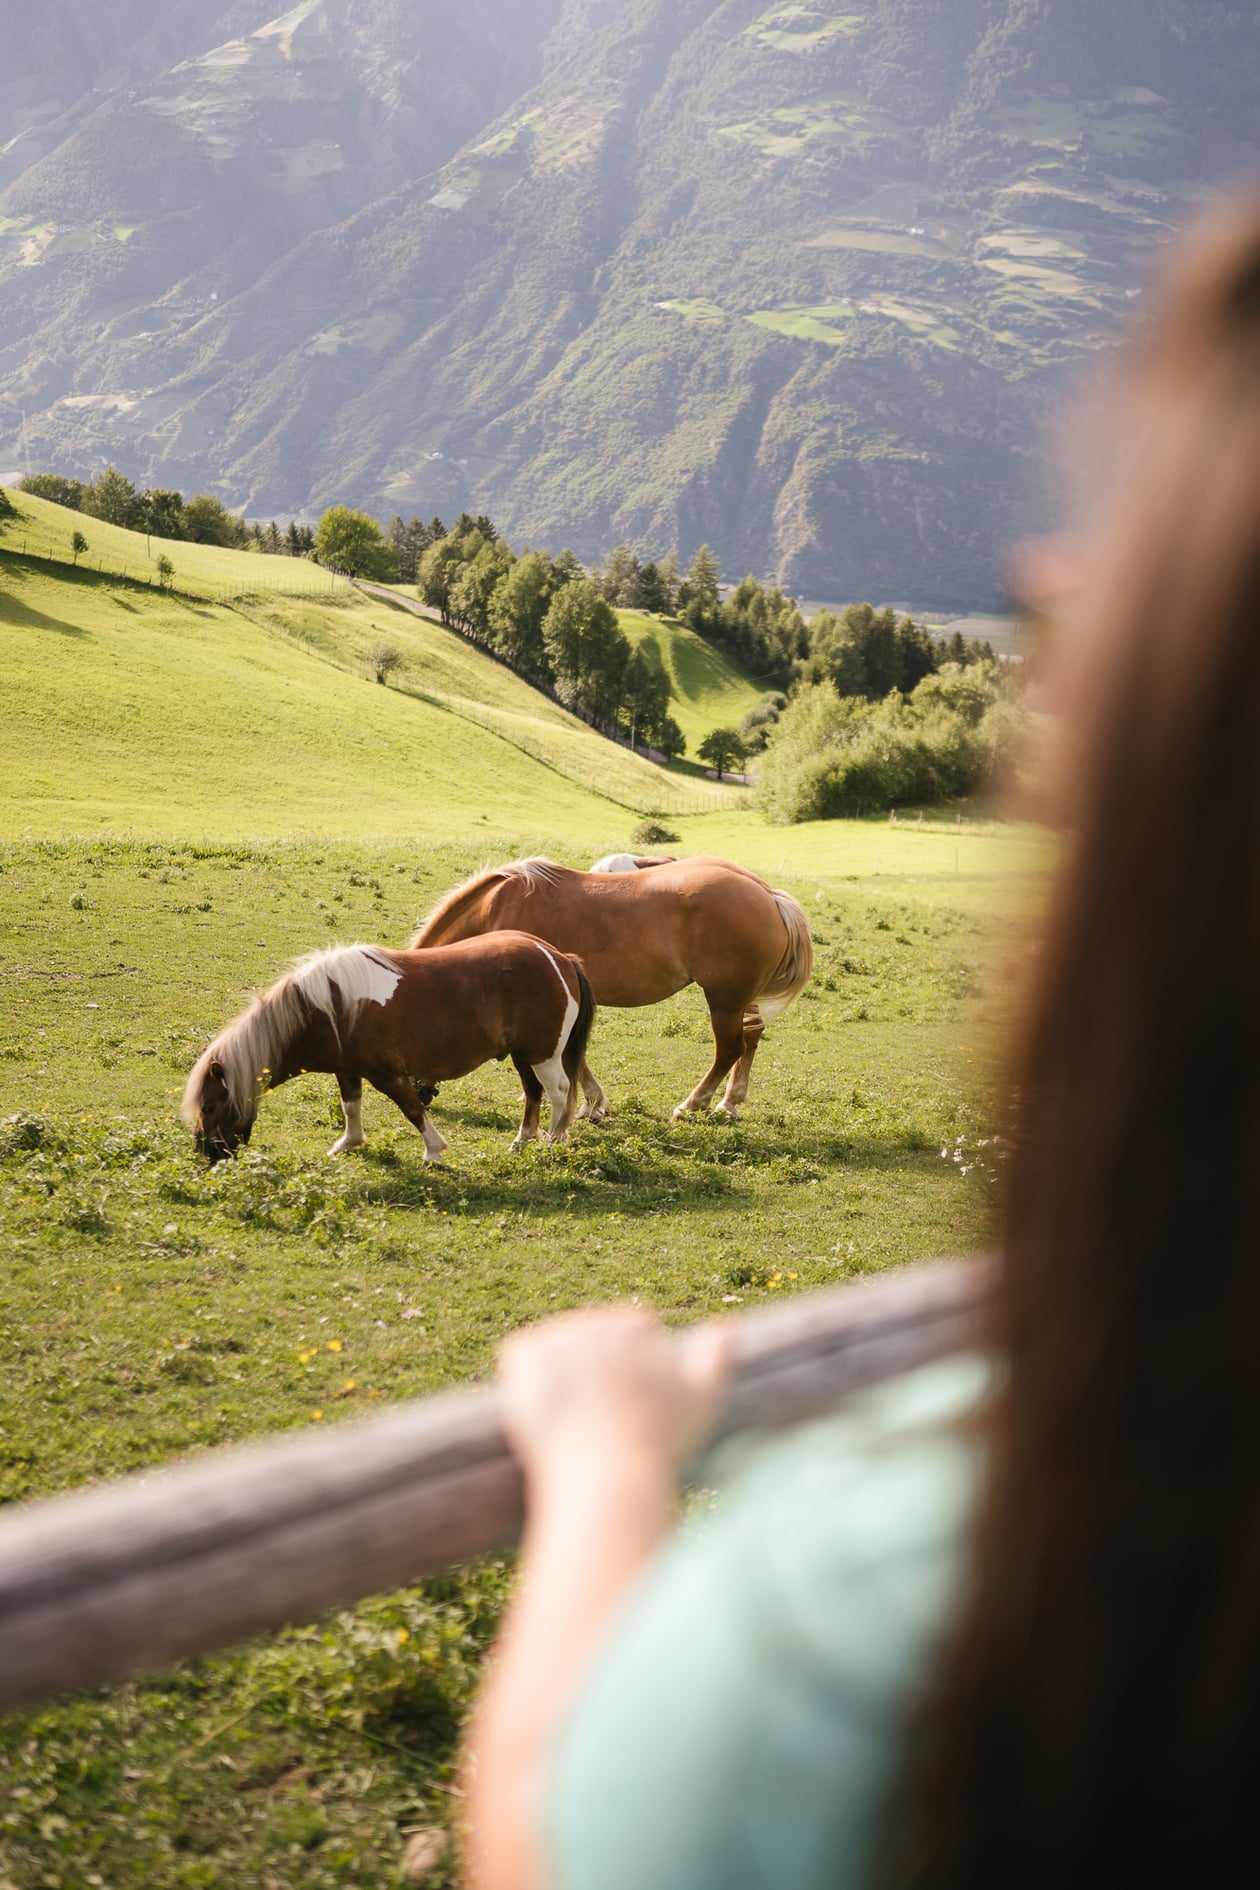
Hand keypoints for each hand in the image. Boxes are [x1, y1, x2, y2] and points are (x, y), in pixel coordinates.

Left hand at [496, 1304, 732, 1484]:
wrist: (608, 1469)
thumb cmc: (659, 1440)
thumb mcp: (702, 1399)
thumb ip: (717, 1358)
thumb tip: (729, 1328)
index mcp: (632, 1325)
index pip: (629, 1333)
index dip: (632, 1374)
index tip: (633, 1409)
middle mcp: (593, 1320)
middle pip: (589, 1344)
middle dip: (594, 1375)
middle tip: (601, 1422)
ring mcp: (556, 1335)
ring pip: (556, 1354)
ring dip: (561, 1379)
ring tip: (575, 1424)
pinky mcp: (524, 1354)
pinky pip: (519, 1361)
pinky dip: (524, 1384)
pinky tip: (544, 1415)